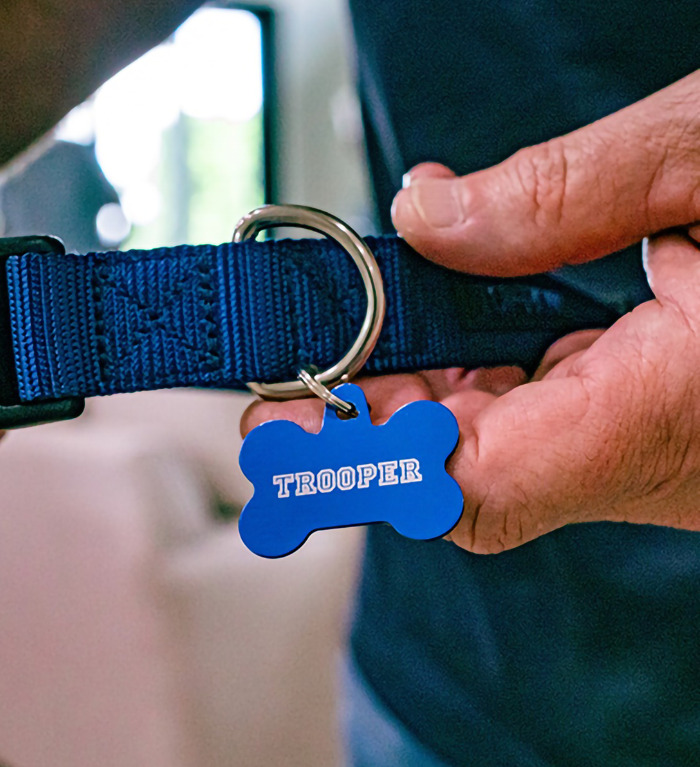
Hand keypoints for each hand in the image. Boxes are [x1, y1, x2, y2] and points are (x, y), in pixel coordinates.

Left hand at [243, 72, 699, 551]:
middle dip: (368, 423)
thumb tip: (428, 216)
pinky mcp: (651, 437)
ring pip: (492, 458)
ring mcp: (652, 459)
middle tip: (295, 364)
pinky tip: (442, 339)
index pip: (472, 482)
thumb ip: (563, 195)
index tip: (278, 430)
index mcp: (668, 410)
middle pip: (463, 480)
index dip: (363, 461)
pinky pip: (535, 432)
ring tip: (361, 336)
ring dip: (414, 399)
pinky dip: (471, 388)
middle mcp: (655, 461)